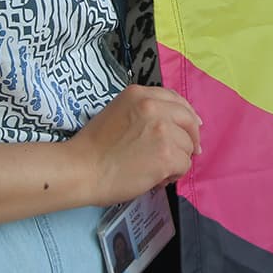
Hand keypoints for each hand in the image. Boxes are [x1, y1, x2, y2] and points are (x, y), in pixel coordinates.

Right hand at [67, 84, 202, 203]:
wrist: (81, 170)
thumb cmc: (94, 148)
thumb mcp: (118, 113)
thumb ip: (144, 112)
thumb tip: (172, 125)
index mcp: (139, 94)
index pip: (175, 98)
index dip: (186, 114)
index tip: (192, 125)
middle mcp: (153, 106)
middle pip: (188, 119)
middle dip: (191, 136)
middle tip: (191, 151)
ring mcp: (162, 130)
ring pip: (187, 145)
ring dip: (178, 159)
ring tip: (157, 170)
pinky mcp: (166, 154)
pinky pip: (184, 164)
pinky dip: (174, 175)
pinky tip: (156, 179)